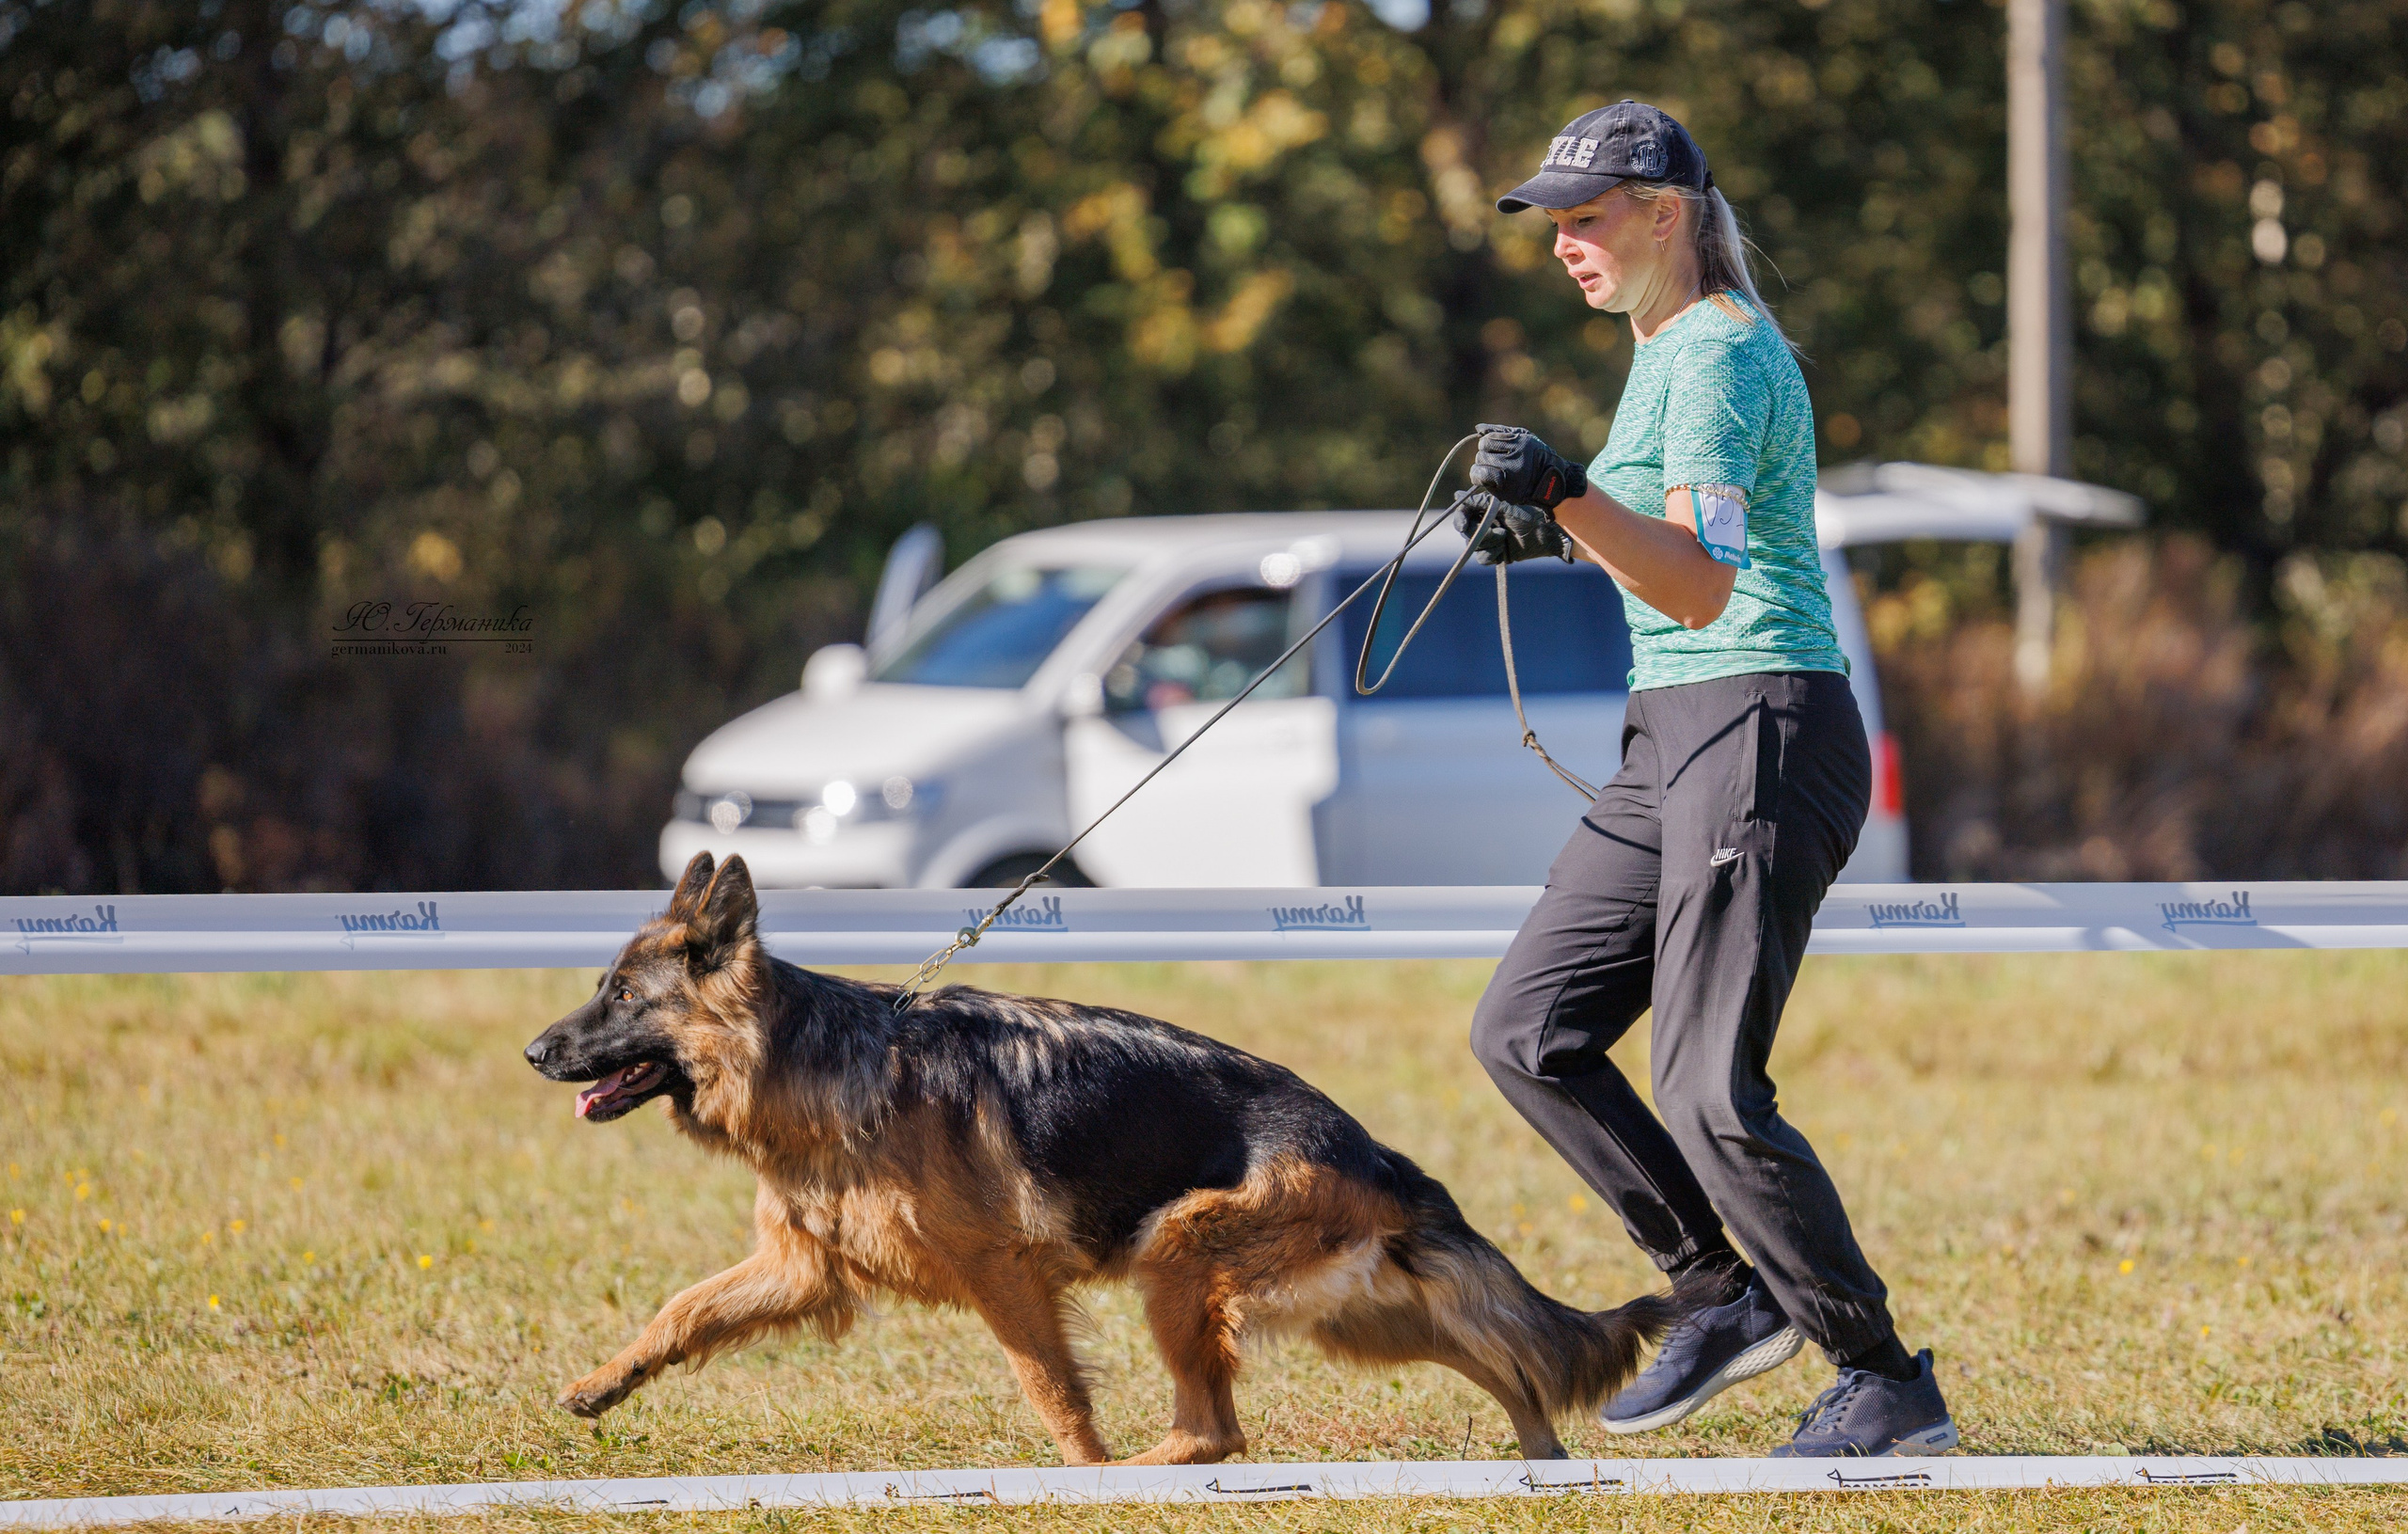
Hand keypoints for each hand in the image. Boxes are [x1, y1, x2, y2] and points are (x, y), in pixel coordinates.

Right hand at [1452, 489, 1574, 564]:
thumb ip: (1480, 502)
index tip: (1463, 523)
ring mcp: (1493, 540)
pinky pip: (1483, 558)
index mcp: (1487, 508)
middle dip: (1477, 532)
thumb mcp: (1504, 503)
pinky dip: (1490, 553)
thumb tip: (1457, 496)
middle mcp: (1487, 524)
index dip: (1460, 518)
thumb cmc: (1531, 510)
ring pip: (1473, 547)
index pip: (1463, 514)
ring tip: (1503, 534)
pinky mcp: (1499, 554)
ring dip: (1486, 541)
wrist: (1551, 529)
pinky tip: (1503, 545)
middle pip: (1466, 532)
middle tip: (1496, 528)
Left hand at [1472, 424, 1587, 509]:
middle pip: (1481, 455)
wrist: (1552, 482)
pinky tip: (1489, 477)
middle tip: (1494, 459)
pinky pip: (1482, 483)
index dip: (1487, 443)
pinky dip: (1481, 479)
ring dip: (1480, 468)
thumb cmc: (1536, 455)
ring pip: (1478, 469)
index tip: (1493, 447)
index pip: (1487, 441)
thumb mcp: (1524, 437)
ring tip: (1489, 468)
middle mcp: (1515, 462)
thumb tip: (1478, 428)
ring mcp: (1510, 479)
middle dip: (1484, 456)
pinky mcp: (1506, 493)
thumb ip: (1501, 431)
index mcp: (1521, 445)